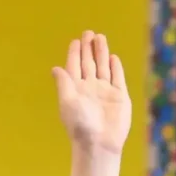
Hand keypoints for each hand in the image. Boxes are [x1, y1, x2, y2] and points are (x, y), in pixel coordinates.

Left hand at [52, 31, 131, 154]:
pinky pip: (117, 77)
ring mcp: (105, 91)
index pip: (74, 66)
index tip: (75, 41)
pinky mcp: (119, 96)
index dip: (74, 54)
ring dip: (101, 52)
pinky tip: (112, 57)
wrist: (99, 143)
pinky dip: (115, 67)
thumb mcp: (67, 101)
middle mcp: (90, 88)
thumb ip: (64, 83)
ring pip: (103, 67)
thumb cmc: (80, 124)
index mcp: (75, 89)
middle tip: (88, 33)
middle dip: (88, 48)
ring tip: (100, 37)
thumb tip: (55, 68)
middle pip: (89, 63)